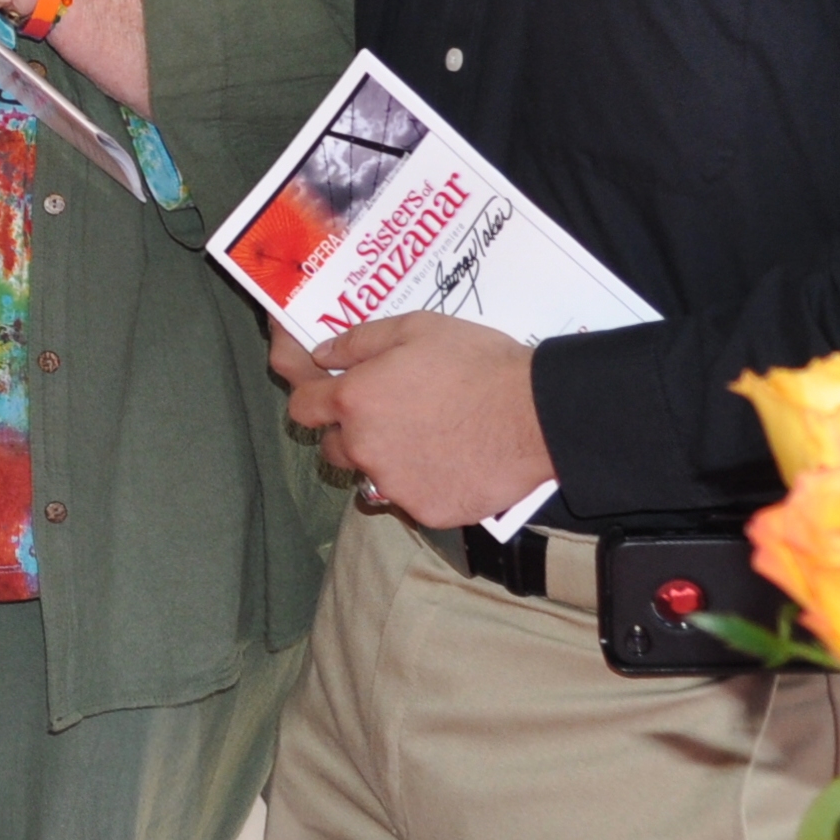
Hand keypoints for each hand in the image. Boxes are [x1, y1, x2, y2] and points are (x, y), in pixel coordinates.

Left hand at [275, 311, 551, 530]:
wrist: (536, 416)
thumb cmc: (476, 363)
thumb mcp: (415, 328)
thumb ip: (359, 342)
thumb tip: (321, 355)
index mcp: (354, 400)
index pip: (302, 408)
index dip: (312, 398)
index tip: (328, 394)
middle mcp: (363, 448)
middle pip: (334, 448)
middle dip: (351, 432)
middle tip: (389, 416)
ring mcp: (393, 485)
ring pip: (371, 475)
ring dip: (384, 459)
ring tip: (425, 439)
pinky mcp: (424, 511)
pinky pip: (410, 497)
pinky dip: (422, 482)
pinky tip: (452, 462)